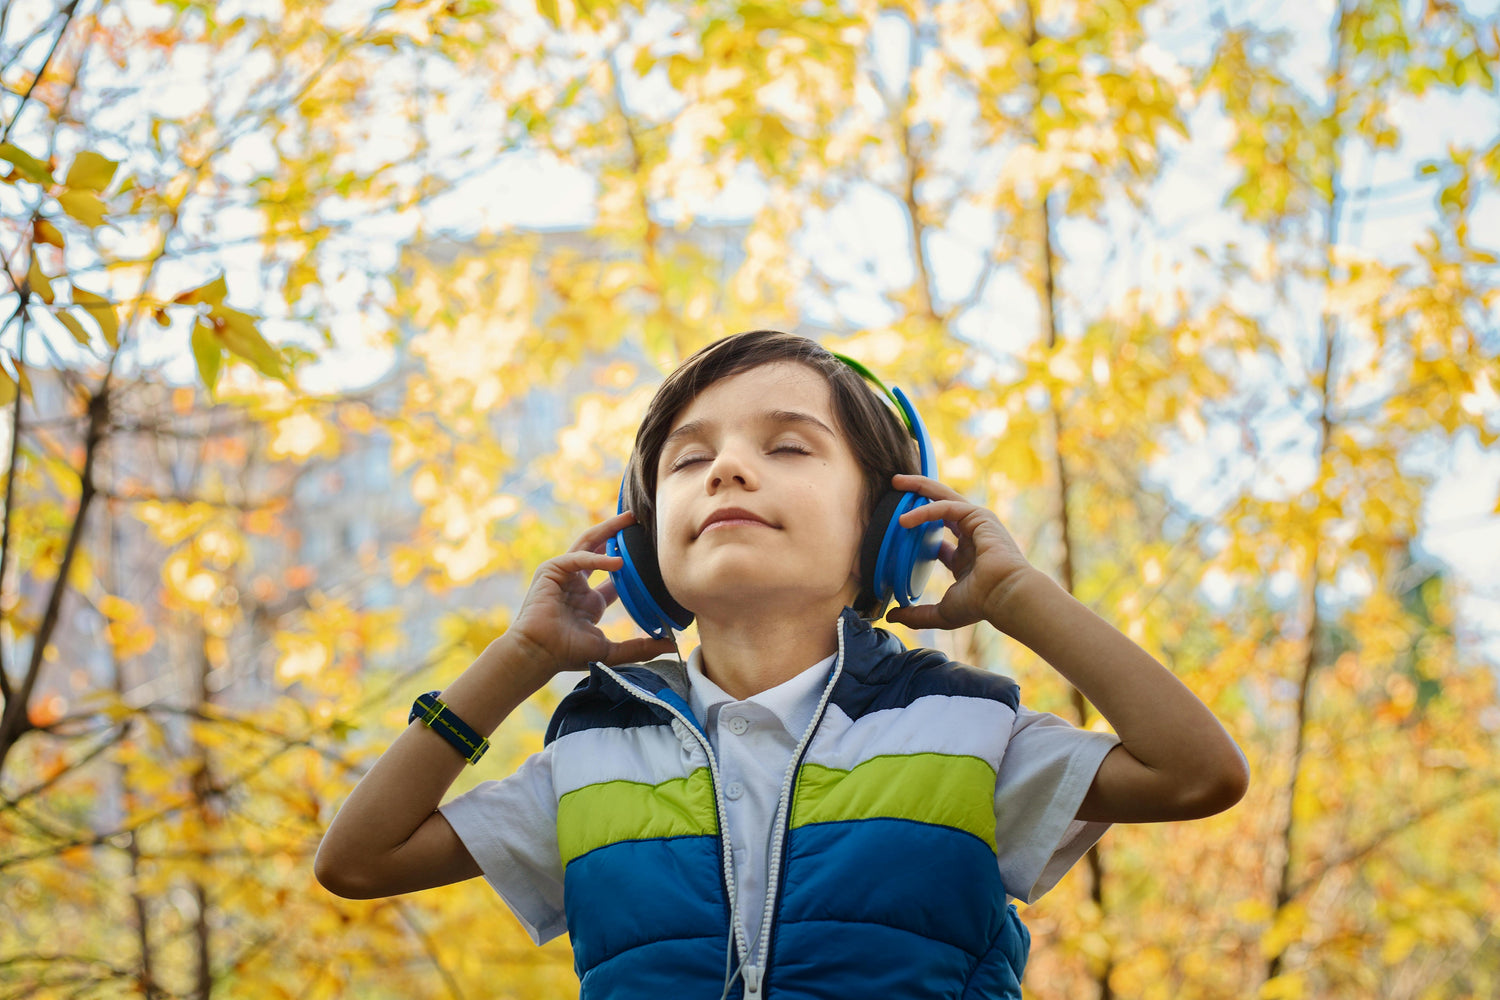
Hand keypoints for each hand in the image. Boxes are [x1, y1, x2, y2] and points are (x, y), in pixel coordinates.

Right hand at [506, 510, 679, 679]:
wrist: (538, 654)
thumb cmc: (567, 653)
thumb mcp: (611, 650)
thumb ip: (639, 647)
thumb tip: (670, 646)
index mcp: (590, 601)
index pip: (614, 577)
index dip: (631, 565)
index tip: (651, 555)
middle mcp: (577, 584)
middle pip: (600, 550)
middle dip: (618, 534)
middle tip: (639, 521)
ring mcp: (564, 575)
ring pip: (588, 544)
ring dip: (607, 530)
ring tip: (629, 520)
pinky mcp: (552, 570)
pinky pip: (577, 557)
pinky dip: (597, 557)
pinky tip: (617, 562)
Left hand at [881, 474, 1034, 631]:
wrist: (1005, 597)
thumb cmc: (981, 605)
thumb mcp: (942, 612)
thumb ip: (916, 614)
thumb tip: (892, 616)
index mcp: (965, 557)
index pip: (938, 537)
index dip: (918, 529)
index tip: (896, 527)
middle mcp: (971, 537)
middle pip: (940, 507)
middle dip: (918, 495)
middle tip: (895, 487)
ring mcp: (977, 524)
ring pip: (944, 497)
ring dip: (920, 487)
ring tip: (896, 483)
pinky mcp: (979, 516)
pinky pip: (947, 506)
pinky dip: (926, 509)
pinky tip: (906, 519)